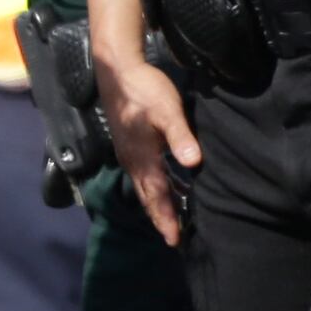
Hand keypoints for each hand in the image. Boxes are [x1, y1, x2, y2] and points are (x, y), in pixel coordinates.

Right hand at [100, 51, 200, 247]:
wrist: (117, 71)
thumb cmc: (145, 90)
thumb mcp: (167, 111)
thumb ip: (180, 136)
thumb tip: (193, 163)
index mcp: (143, 158)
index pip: (157, 196)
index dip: (165, 218)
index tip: (173, 239)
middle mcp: (133, 161)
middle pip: (147, 197)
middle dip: (159, 218)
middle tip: (171, 239)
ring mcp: (128, 153)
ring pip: (143, 187)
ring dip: (155, 204)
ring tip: (167, 219)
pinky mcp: (127, 144)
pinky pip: (140, 175)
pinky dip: (151, 188)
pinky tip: (160, 186)